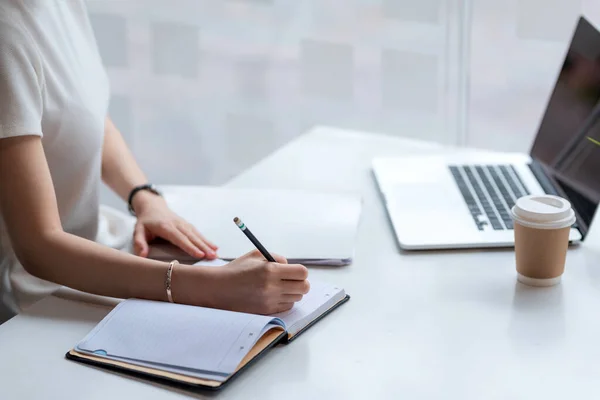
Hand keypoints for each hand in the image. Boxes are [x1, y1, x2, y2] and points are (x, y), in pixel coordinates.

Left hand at [132, 193, 217, 259]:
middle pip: (192, 237)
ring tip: (216, 253)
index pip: (179, 238)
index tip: (200, 254)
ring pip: (197, 234)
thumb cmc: (145, 221)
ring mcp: (184, 224)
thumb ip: (139, 243)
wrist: (153, 206)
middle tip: (212, 256)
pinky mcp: (187, 225)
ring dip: (207, 244)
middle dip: (203, 247)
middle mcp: (177, 224)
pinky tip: (214, 246)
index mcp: (166, 227)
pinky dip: (206, 240)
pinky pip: (198, 233)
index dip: (190, 247)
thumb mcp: (138, 230)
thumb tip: (142, 256)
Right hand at [174, 250, 309, 314]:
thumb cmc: (237, 270)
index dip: (301, 272)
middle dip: (300, 282)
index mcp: (270, 270)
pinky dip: (284, 301)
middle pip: (304, 288)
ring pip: (296, 298)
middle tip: (291, 280)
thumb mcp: (256, 255)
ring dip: (292, 292)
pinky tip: (274, 295)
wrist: (218, 288)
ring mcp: (269, 301)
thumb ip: (277, 258)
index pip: (302, 273)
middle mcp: (272, 287)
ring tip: (279, 287)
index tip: (295, 271)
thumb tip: (291, 266)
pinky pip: (286, 307)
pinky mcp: (266, 311)